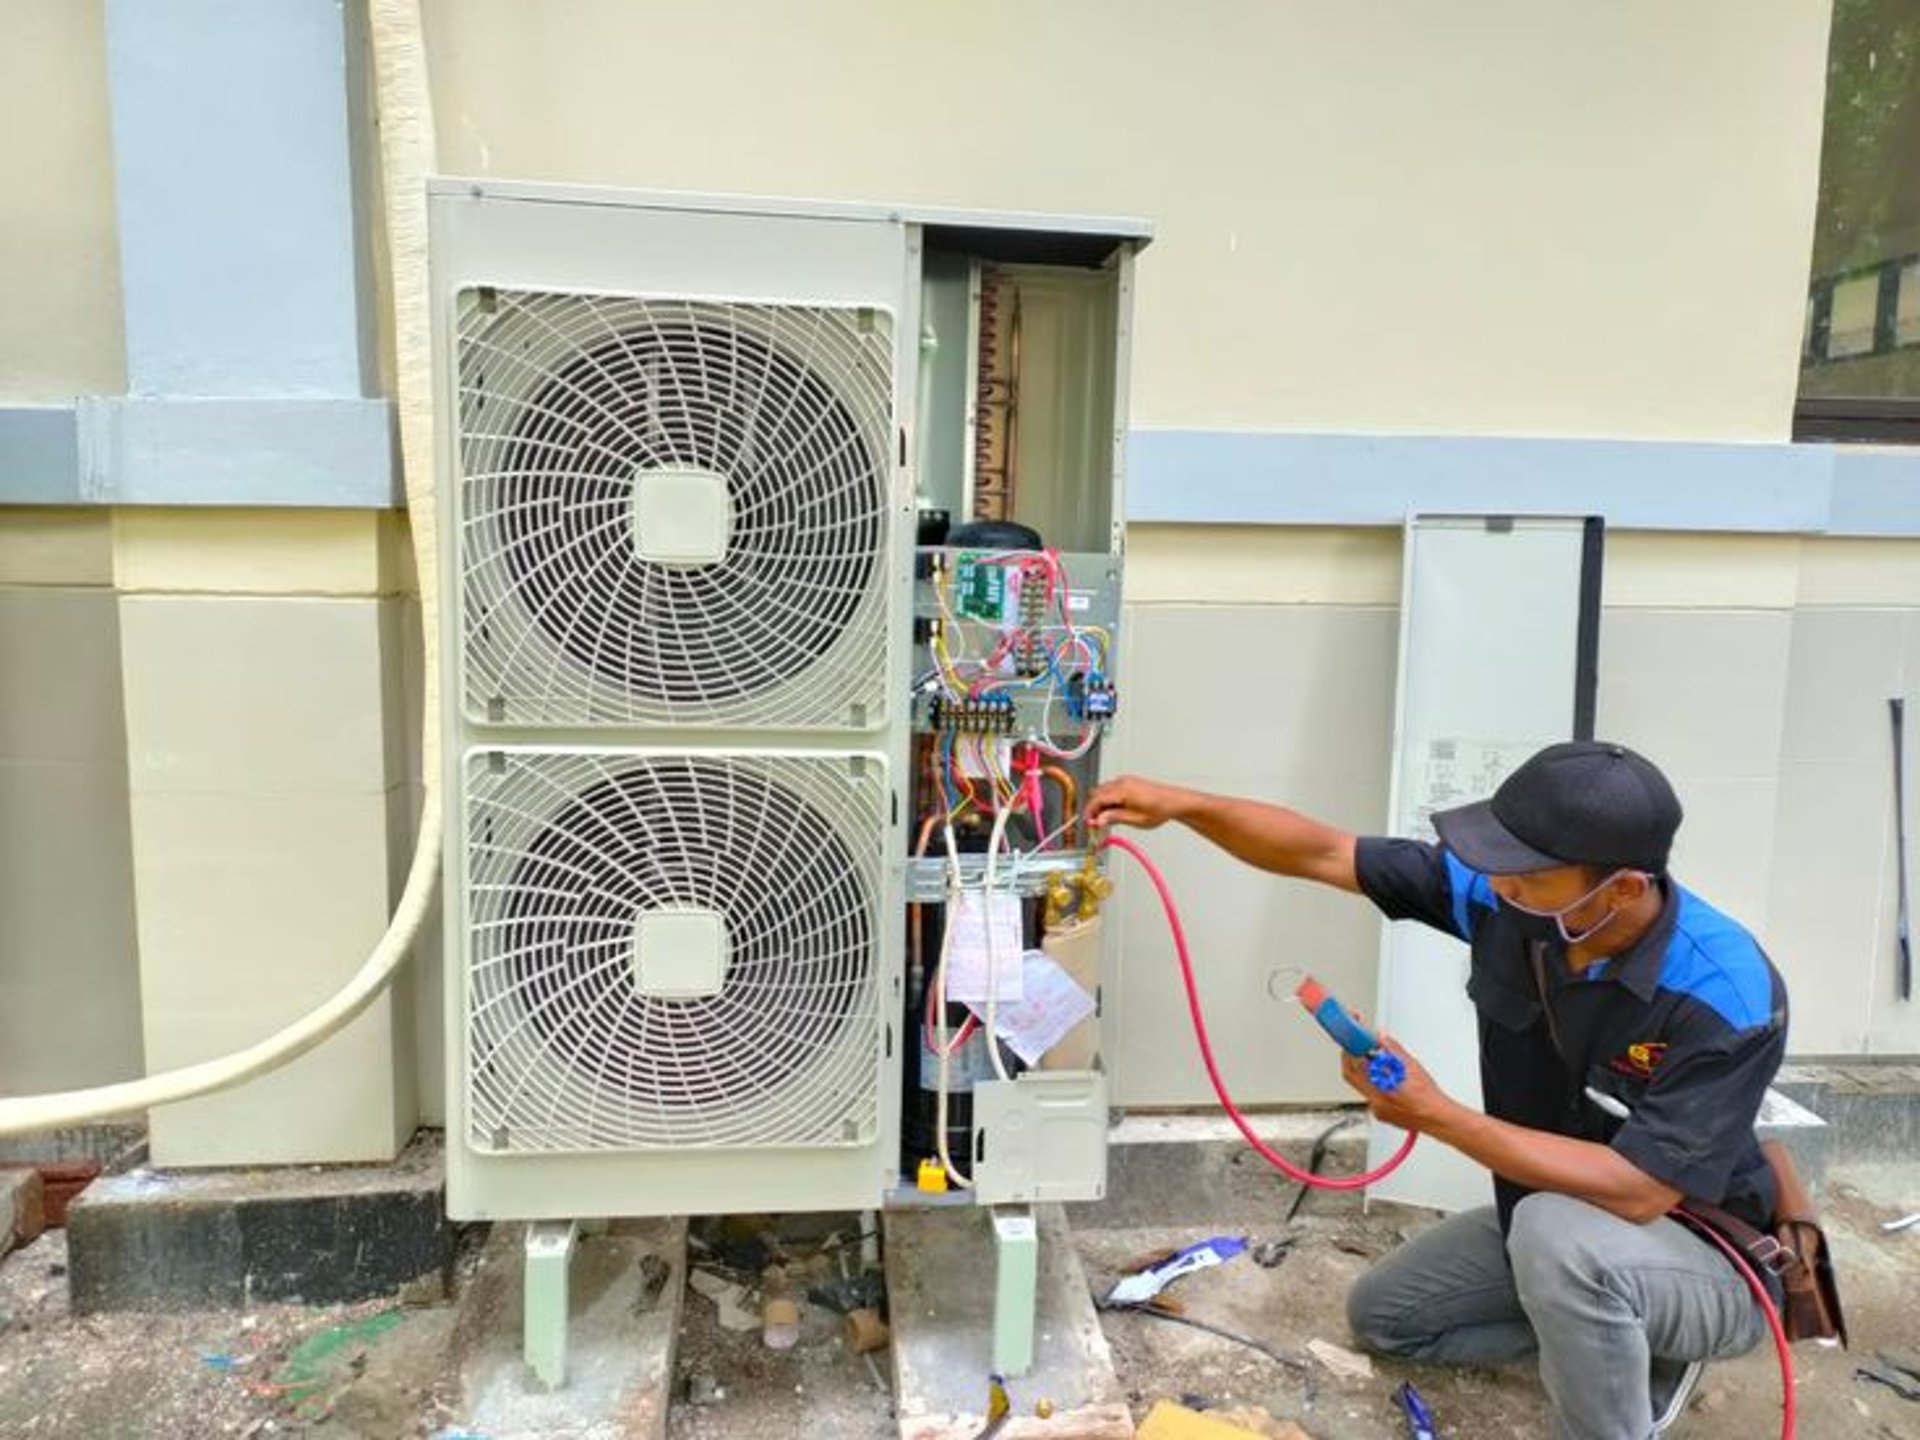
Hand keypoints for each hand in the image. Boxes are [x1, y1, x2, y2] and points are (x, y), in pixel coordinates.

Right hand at [1085, 774, 1188, 830]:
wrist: (1174, 801)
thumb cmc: (1160, 809)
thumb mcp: (1136, 819)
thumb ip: (1114, 818)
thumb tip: (1099, 820)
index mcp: (1123, 790)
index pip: (1097, 799)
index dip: (1089, 812)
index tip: (1089, 823)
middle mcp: (1122, 782)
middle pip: (1096, 793)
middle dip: (1093, 808)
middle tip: (1096, 823)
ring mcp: (1126, 780)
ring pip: (1102, 790)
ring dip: (1100, 804)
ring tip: (1107, 819)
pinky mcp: (1129, 782)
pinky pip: (1111, 788)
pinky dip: (1108, 799)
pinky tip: (1114, 811)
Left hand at [1340, 1033, 1454, 1134]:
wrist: (1436, 1118)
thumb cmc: (1428, 1096)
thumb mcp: (1412, 1066)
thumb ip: (1394, 1050)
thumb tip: (1382, 1038)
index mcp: (1382, 1086)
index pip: (1356, 1064)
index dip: (1352, 1049)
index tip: (1354, 1040)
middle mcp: (1375, 1100)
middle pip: (1350, 1075)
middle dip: (1350, 1059)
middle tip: (1356, 1048)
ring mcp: (1376, 1108)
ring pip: (1360, 1085)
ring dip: (1363, 1072)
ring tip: (1376, 1063)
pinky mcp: (1379, 1113)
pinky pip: (1369, 1095)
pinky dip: (1373, 1085)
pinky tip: (1386, 1080)